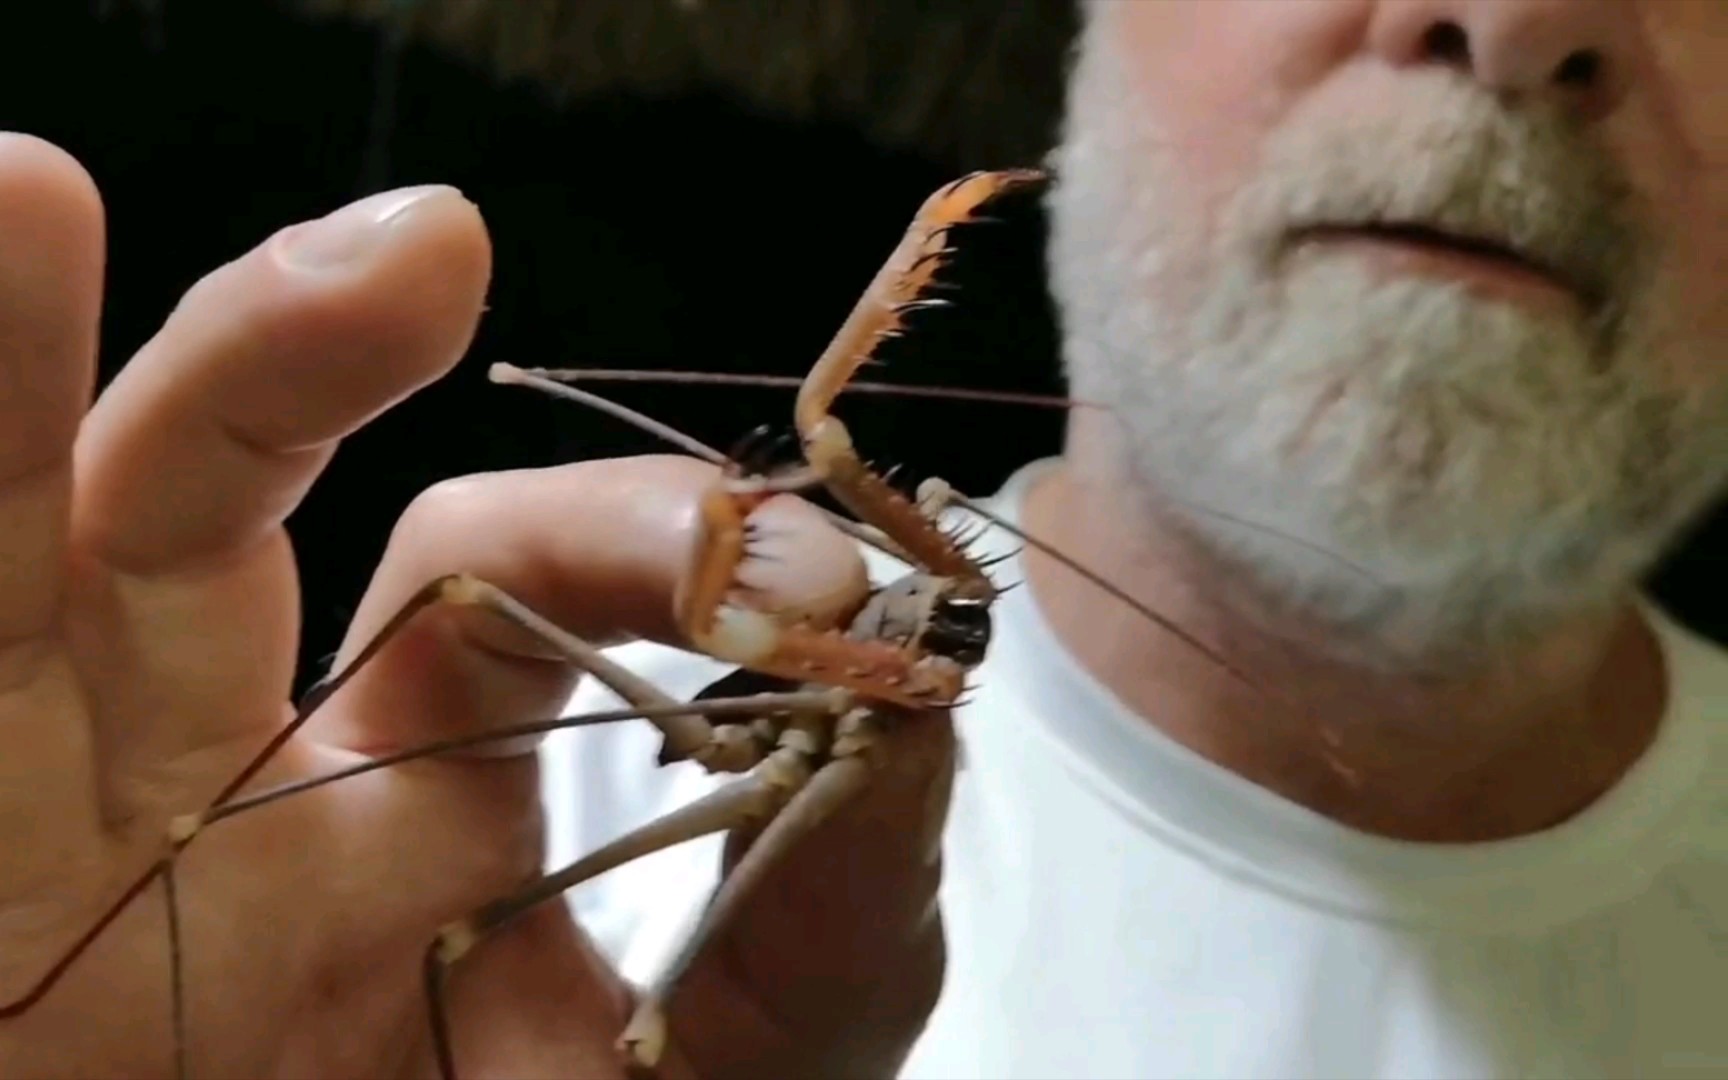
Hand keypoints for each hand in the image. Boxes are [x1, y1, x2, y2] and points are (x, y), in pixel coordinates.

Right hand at [0, 133, 950, 1078]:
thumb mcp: (769, 1043)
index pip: (483, 583)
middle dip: (274, 363)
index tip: (778, 569)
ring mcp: (65, 847)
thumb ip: (851, 868)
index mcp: (408, 784)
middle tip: (415, 251)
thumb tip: (924, 655)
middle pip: (204, 512)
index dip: (621, 542)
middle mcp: (216, 779)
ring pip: (14, 581)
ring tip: (10, 203)